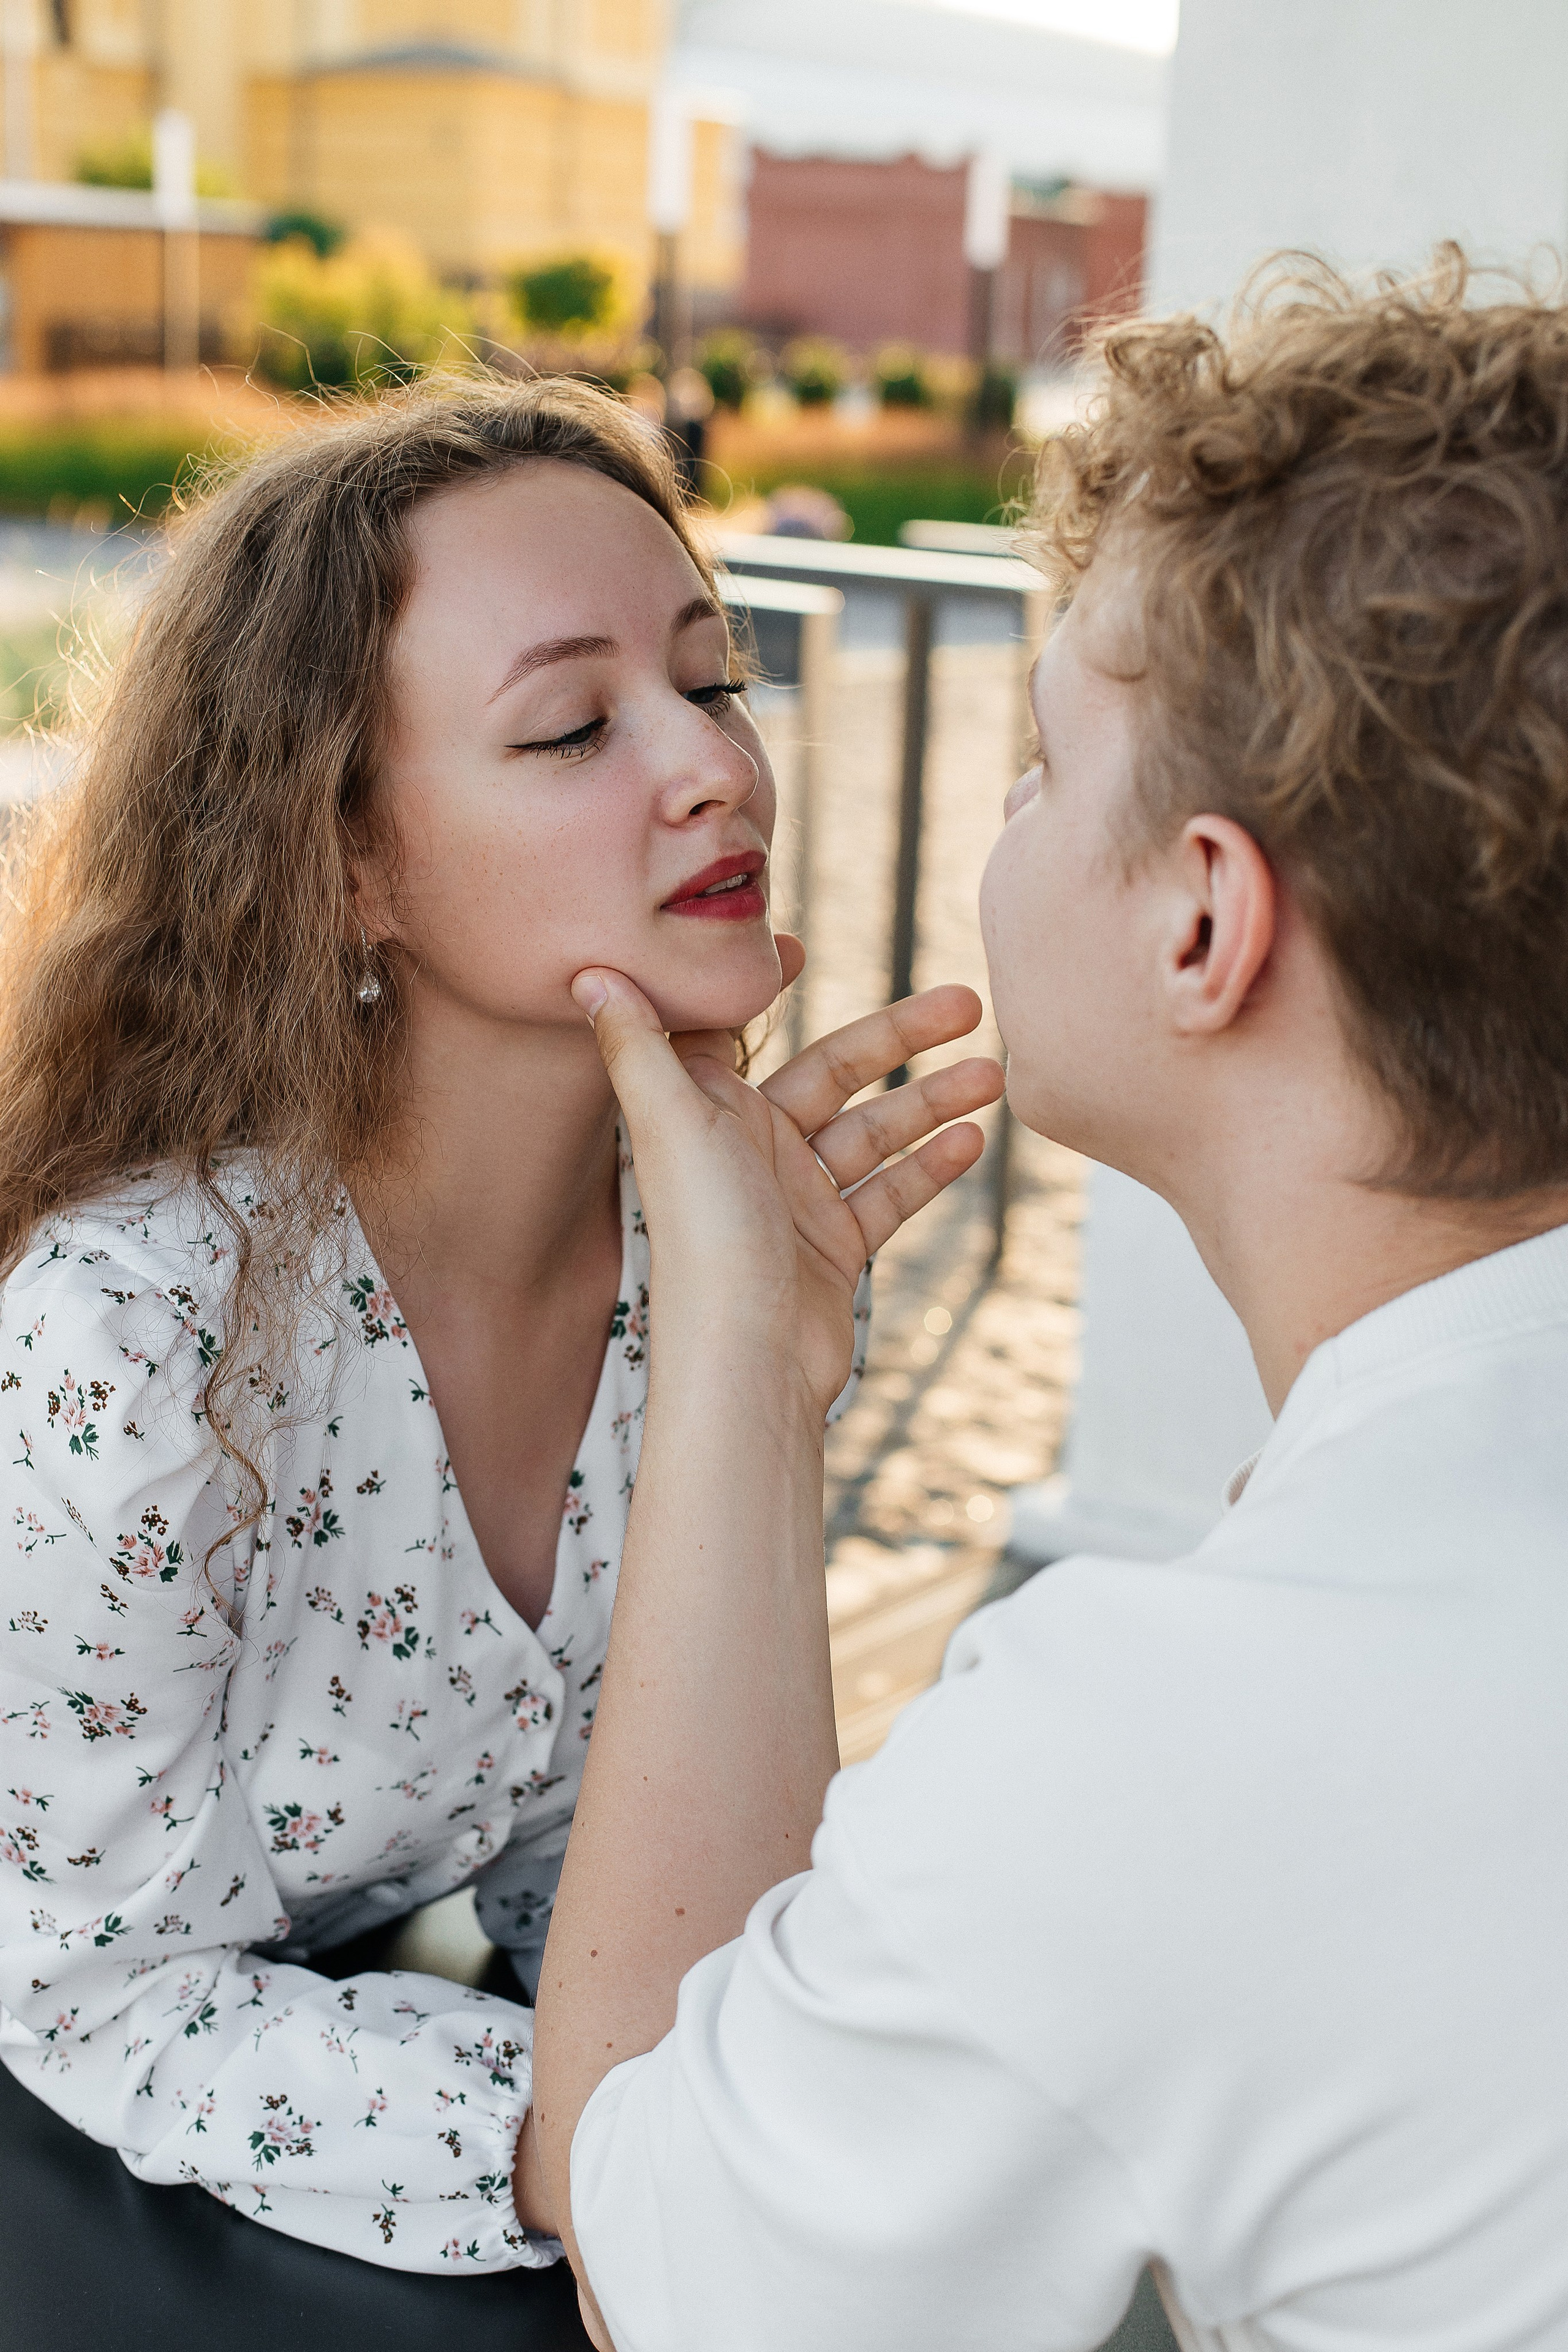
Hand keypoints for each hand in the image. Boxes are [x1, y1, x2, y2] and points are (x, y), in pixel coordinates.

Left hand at [570, 971, 1003, 1416]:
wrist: (745, 1358)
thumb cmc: (705, 1238)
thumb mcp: (670, 1125)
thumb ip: (637, 1045)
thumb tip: (591, 971)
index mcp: (708, 1112)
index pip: (740, 1031)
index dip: (768, 988)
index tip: (800, 942)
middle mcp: (751, 1148)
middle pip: (834, 1073)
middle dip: (900, 1036)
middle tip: (969, 1002)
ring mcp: (795, 1198)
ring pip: (874, 1131)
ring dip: (933, 1102)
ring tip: (993, 1075)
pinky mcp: (832, 1247)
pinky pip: (889, 1193)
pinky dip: (929, 1167)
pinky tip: (974, 1141)